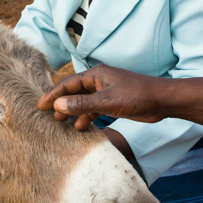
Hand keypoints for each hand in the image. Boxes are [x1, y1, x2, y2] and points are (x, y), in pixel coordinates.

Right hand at [37, 64, 167, 130]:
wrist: (162, 100)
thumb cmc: (137, 96)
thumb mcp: (107, 102)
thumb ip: (82, 104)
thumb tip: (58, 105)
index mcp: (96, 75)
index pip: (68, 84)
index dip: (53, 94)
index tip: (41, 105)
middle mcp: (99, 81)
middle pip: (74, 92)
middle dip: (61, 103)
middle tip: (48, 116)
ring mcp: (106, 91)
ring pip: (84, 101)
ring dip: (73, 111)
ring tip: (62, 123)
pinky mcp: (114, 102)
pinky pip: (94, 108)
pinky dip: (87, 116)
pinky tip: (81, 126)